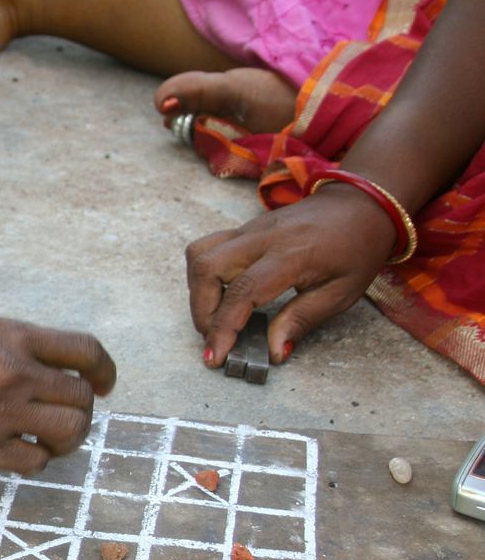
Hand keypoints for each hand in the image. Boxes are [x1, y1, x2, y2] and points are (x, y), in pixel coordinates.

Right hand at [0, 319, 115, 471]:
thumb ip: (16, 352)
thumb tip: (51, 377)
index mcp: (13, 337)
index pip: (85, 351)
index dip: (104, 370)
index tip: (104, 383)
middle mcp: (15, 373)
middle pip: (82, 397)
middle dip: (83, 410)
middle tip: (68, 418)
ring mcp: (2, 412)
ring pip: (71, 431)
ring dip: (69, 439)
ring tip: (52, 440)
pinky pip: (36, 461)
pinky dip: (37, 460)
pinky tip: (22, 454)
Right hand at [185, 185, 397, 366]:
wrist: (361, 204)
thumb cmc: (357, 249)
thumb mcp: (342, 292)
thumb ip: (302, 319)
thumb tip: (272, 351)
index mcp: (291, 254)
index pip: (243, 291)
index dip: (224, 327)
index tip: (217, 356)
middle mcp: (263, 237)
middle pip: (207, 268)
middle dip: (202, 312)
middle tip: (216, 338)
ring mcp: (249, 229)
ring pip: (199, 256)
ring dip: (198, 293)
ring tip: (214, 318)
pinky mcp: (243, 229)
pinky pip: (207, 249)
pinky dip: (203, 277)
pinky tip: (219, 295)